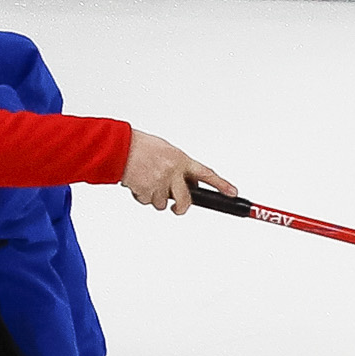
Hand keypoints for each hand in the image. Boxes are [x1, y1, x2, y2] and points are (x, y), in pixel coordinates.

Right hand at [119, 130, 237, 214]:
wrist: (120, 148)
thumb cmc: (142, 147)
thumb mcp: (167, 152)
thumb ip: (178, 167)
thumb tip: (186, 183)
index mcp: (181, 160)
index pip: (207, 174)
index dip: (221, 185)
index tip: (233, 193)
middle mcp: (173, 172)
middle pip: (185, 201)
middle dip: (181, 207)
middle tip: (177, 208)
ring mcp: (160, 183)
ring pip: (163, 203)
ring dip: (155, 197)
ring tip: (146, 181)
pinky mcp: (146, 190)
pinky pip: (147, 201)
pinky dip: (142, 195)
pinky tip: (138, 182)